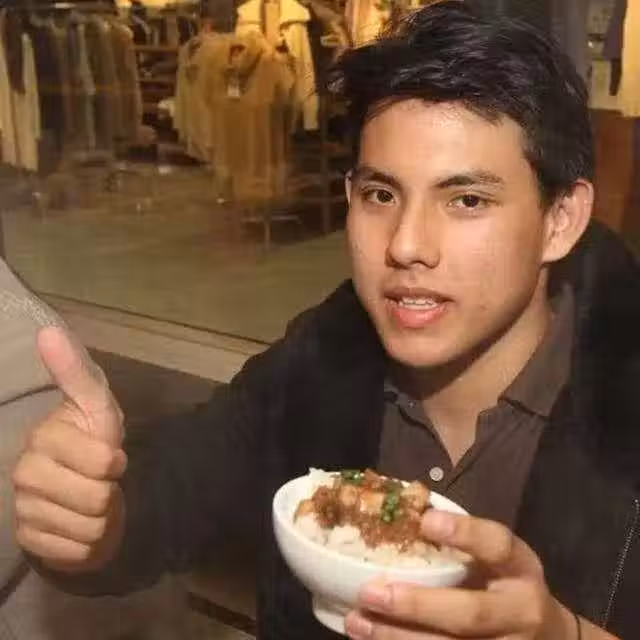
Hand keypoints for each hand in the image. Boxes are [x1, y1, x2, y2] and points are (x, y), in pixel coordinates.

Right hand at [13, 326, 126, 571]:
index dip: (117, 460)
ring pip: (90, 526)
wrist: (87, 485)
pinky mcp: (29, 542)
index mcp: (43, 438)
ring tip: (92, 500)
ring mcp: (23, 510)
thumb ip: (75, 371)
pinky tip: (80, 523)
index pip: (104, 460)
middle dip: (111, 490)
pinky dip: (91, 541)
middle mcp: (24, 474)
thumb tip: (48, 331)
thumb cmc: (93, 438)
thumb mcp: (95, 403)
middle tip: (101, 480)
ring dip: (103, 517)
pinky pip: (79, 550)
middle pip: (97, 497)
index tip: (109, 454)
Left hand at [345, 510, 578, 639]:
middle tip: (370, 592)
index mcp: (521, 568)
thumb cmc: (506, 584)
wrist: (551, 639)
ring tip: (357, 622)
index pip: (498, 545)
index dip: (464, 533)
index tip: (424, 520)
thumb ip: (461, 542)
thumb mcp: (497, 558)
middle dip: (417, 605)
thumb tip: (400, 513)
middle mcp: (521, 612)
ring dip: (399, 638)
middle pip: (470, 613)